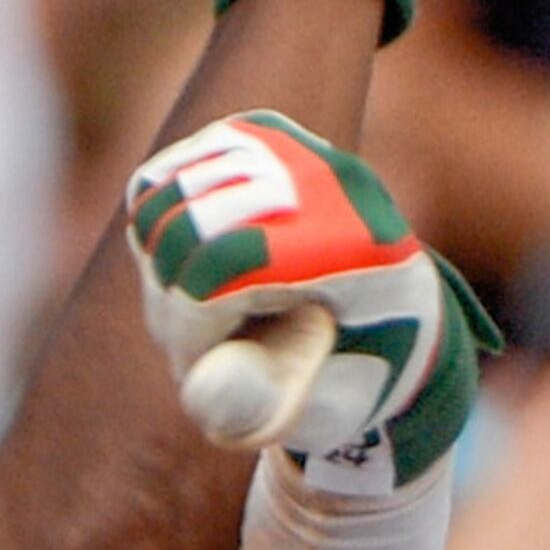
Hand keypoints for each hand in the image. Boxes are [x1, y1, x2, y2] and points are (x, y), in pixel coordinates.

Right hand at [125, 110, 490, 483]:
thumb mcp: (318, 417)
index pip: (219, 271)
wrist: (394, 318)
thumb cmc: (353, 377)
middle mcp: (331, 179)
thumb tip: (201, 386)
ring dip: (160, 275)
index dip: (190, 336)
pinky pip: (155, 183)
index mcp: (360, 247)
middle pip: (179, 232)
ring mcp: (291, 145)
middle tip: (213, 348)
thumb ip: (260, 412)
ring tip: (214, 313)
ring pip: (155, 203)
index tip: (210, 373)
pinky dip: (157, 238)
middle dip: (170, 308)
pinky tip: (199, 269)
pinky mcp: (251, 133)